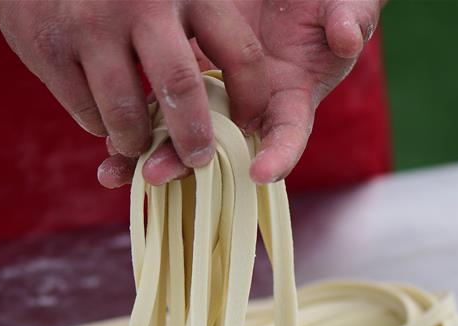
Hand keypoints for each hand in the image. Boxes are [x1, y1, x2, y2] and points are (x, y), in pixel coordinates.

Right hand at [0, 0, 268, 168]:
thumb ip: (197, 19)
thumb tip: (236, 101)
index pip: (240, 53)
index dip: (250, 99)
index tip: (246, 125)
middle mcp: (139, 4)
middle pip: (180, 91)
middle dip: (193, 139)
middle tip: (196, 159)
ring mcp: (89, 26)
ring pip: (125, 117)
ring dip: (137, 141)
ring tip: (139, 142)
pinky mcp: (47, 49)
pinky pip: (86, 115)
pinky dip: (100, 125)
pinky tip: (102, 112)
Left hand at [97, 0, 384, 187]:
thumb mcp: (345, 1)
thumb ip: (352, 17)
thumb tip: (348, 37)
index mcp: (292, 96)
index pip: (288, 132)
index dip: (278, 155)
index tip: (261, 173)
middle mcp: (250, 107)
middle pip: (220, 145)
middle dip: (188, 163)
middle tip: (157, 175)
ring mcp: (215, 93)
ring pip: (181, 132)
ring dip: (150, 152)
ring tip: (114, 171)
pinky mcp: (186, 73)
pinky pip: (158, 104)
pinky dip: (133, 120)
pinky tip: (105, 139)